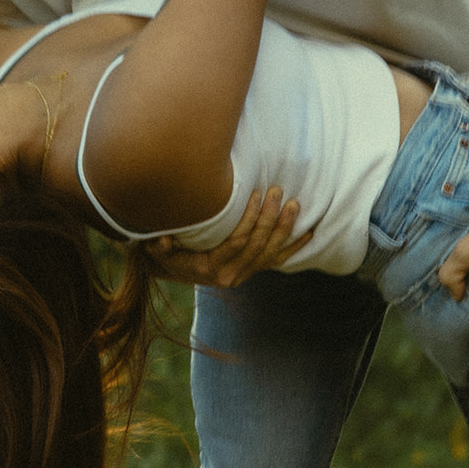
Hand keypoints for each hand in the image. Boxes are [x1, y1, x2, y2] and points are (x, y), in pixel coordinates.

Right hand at [144, 187, 310, 288]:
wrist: (178, 271)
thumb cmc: (169, 254)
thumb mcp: (159, 251)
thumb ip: (160, 246)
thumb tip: (165, 238)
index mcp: (212, 268)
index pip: (237, 241)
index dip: (249, 218)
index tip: (256, 194)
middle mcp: (232, 275)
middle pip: (258, 245)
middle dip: (270, 217)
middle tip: (278, 191)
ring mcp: (246, 274)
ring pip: (271, 252)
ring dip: (285, 228)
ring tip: (295, 204)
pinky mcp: (254, 271)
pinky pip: (278, 260)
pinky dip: (295, 247)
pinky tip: (309, 233)